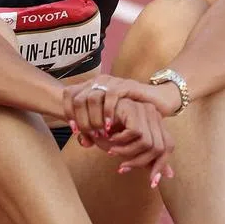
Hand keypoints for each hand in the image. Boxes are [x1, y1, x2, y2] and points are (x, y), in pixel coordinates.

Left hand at [61, 74, 179, 138]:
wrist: (157, 102)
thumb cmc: (130, 115)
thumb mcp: (108, 124)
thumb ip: (95, 132)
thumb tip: (83, 142)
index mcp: (91, 86)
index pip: (69, 94)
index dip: (67, 112)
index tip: (75, 130)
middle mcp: (99, 81)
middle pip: (78, 98)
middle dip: (81, 120)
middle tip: (89, 134)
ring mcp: (112, 82)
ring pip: (92, 98)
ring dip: (93, 118)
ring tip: (99, 132)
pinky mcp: (126, 85)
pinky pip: (112, 96)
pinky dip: (108, 112)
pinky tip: (109, 125)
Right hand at [62, 79, 176, 187]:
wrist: (88, 111)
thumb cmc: (107, 130)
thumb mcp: (129, 148)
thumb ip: (147, 158)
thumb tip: (170, 175)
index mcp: (156, 123)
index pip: (168, 147)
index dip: (161, 165)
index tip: (151, 182)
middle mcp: (154, 115)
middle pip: (160, 148)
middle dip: (140, 163)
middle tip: (122, 168)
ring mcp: (146, 110)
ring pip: (148, 144)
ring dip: (127, 152)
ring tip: (111, 152)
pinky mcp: (135, 109)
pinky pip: (136, 134)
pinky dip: (121, 141)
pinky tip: (109, 139)